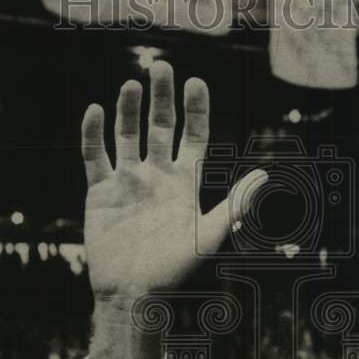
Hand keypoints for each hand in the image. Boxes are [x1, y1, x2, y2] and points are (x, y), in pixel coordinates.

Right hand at [79, 61, 265, 358]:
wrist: (133, 293)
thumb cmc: (174, 270)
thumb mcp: (209, 236)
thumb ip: (234, 205)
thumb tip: (264, 177)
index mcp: (184, 183)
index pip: (192, 136)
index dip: (195, 109)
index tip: (195, 81)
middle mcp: (156, 176)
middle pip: (160, 126)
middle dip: (161, 96)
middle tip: (160, 66)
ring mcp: (126, 182)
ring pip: (127, 134)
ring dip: (128, 108)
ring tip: (131, 83)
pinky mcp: (99, 192)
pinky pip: (94, 155)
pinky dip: (94, 133)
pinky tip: (97, 110)